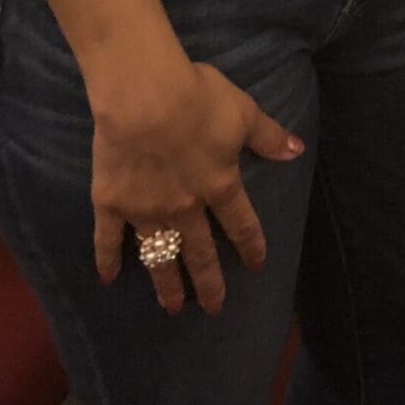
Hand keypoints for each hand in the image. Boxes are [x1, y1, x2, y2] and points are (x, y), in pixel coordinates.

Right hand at [91, 57, 303, 314]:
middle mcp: (185, 208)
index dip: (250, 246)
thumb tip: (298, 151)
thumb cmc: (198, 99)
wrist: (143, 96)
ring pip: (159, 256)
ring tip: (171, 307)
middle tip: (212, 308)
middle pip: (200, 253)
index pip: (241, 224)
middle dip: (208, 283)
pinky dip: (107, 260)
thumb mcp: (243, 112)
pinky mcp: (111, 204)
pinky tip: (106, 279)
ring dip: (166, 284)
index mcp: (219, 186)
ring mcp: (146, 211)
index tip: (256, 266)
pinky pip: (109, 239)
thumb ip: (268, 136)